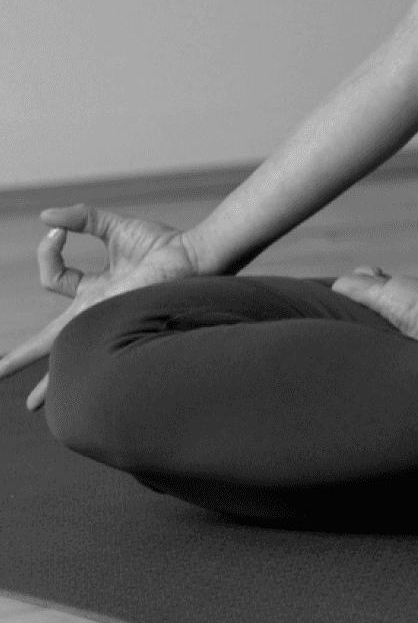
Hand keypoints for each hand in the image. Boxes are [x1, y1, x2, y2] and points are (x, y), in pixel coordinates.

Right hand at [0, 205, 199, 411]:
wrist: (193, 256)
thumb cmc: (162, 244)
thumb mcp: (114, 226)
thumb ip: (82, 218)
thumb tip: (45, 217)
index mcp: (96, 290)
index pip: (54, 280)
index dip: (47, 254)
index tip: (55, 233)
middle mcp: (97, 312)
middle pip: (49, 339)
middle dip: (24, 355)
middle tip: (0, 372)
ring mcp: (105, 322)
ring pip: (66, 356)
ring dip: (48, 380)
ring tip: (34, 405)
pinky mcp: (116, 326)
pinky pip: (87, 348)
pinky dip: (73, 368)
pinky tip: (64, 394)